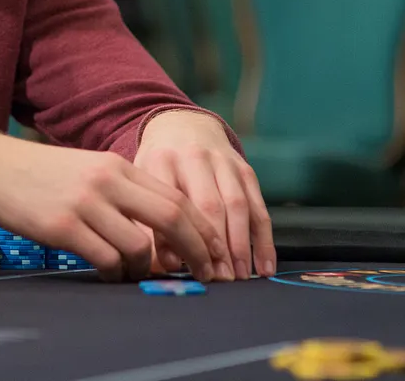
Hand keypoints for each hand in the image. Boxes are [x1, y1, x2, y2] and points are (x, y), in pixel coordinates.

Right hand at [0, 127, 231, 282]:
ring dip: (148, 269)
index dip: (203, 230)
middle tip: (207, 275)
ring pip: (141, 246)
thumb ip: (123, 189)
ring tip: (138, 275)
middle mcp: (108, 181)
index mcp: (118, 165)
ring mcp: (86, 203)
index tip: (214, 253)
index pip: (177, 197)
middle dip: (197, 251)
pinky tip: (110, 273)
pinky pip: (106, 259)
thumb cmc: (40, 172)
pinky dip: (117, 273)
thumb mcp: (88, 168)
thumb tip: (161, 225)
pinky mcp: (63, 226)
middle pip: (173, 217)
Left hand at [133, 110, 275, 279]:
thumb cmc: (157, 166)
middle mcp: (193, 158)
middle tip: (218, 279)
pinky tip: (264, 265)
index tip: (178, 268)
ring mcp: (222, 162)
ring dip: (240, 245)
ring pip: (236, 206)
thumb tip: (159, 266)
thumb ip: (145, 219)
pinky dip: (263, 239)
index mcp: (160, 161)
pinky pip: (258, 207)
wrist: (181, 124)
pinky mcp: (244, 169)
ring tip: (239, 276)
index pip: (170, 203)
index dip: (175, 237)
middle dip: (215, 247)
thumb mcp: (140, 182)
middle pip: (208, 205)